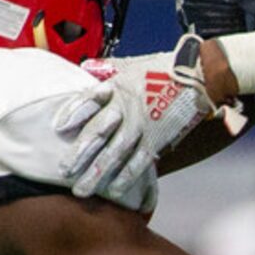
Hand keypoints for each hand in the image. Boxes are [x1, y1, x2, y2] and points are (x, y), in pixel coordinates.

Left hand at [58, 35, 215, 201]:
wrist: (196, 75)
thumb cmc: (164, 69)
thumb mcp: (132, 63)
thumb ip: (107, 66)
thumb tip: (87, 66)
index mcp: (116, 89)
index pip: (88, 102)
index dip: (72, 114)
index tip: (58, 127)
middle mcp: (125, 109)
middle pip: (96, 134)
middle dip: (78, 155)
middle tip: (63, 173)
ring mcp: (140, 126)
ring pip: (114, 153)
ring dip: (96, 174)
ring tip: (81, 190)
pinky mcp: (156, 139)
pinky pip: (139, 162)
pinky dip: (126, 177)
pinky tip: (114, 190)